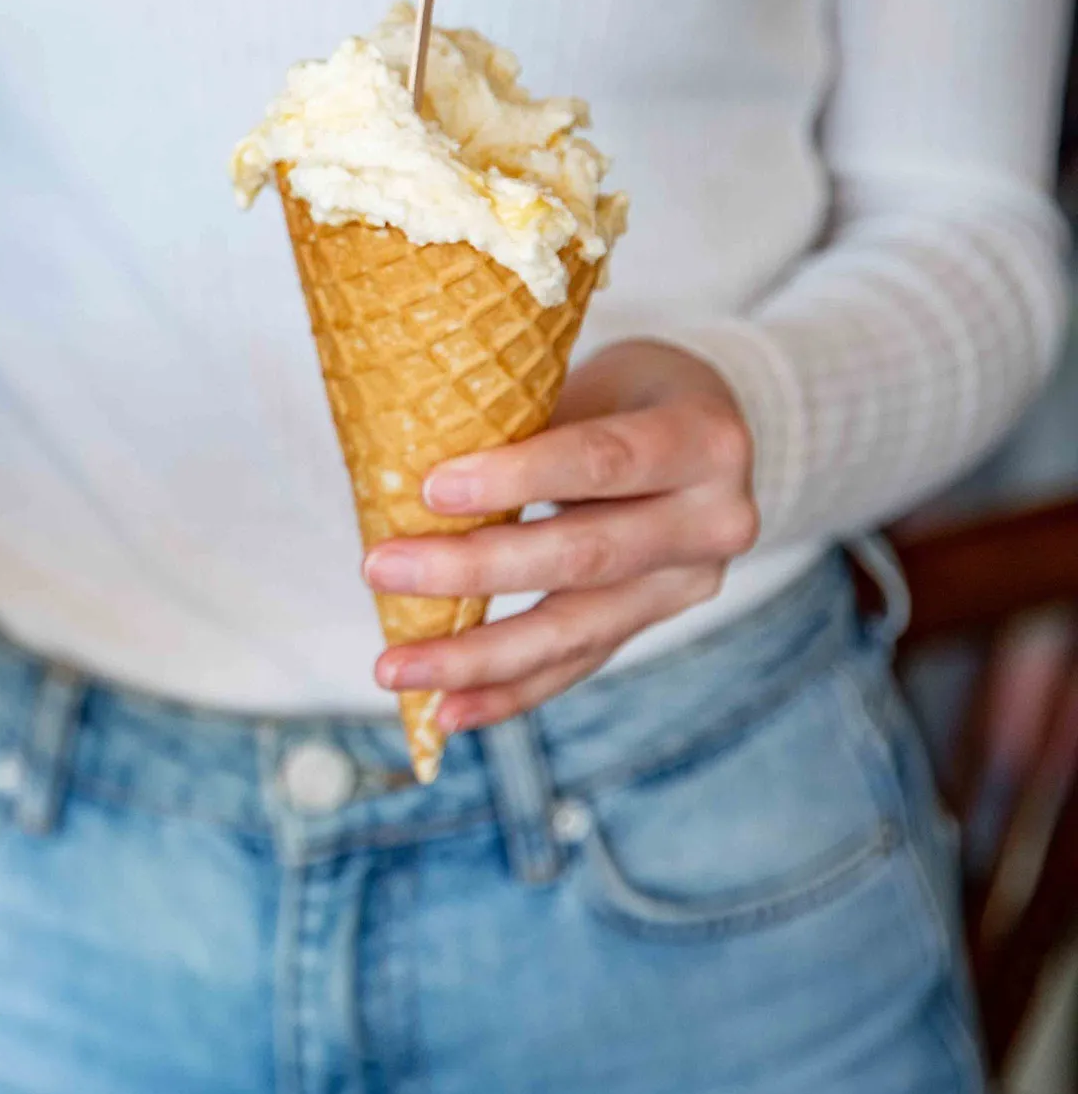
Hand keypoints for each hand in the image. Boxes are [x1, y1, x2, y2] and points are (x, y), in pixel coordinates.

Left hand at [364, 341, 759, 736]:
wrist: (706, 431)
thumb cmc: (624, 394)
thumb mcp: (591, 382)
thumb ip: (522, 422)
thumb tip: (401, 462)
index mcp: (702, 441)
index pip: (601, 462)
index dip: (516, 477)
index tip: (429, 489)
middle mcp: (714, 521)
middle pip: (582, 556)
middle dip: (473, 570)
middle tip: (379, 569)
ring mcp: (689, 584)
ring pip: (575, 630)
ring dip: (475, 655)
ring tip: (394, 667)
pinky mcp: (654, 623)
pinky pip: (576, 664)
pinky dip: (508, 691)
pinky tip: (447, 711)